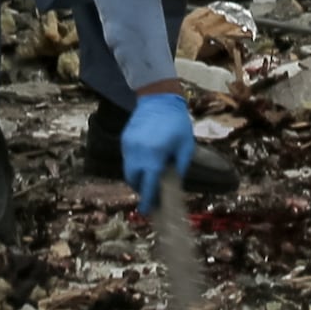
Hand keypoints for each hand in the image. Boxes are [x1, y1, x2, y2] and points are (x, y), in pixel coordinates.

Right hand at [118, 91, 196, 207]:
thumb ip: (179, 168)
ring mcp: (129, 145)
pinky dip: (135, 164)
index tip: (147, 211)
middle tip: (151, 192)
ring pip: (128, 170)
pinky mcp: (125, 140)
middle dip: (141, 189)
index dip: (147, 199)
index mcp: (155, 155)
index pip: (148, 184)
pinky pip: (128, 159)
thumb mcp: (185, 147)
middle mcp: (138, 152)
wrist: (159, 98)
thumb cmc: (177, 123)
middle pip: (133, 180)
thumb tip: (174, 186)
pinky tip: (146, 160)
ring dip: (137, 177)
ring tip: (150, 175)